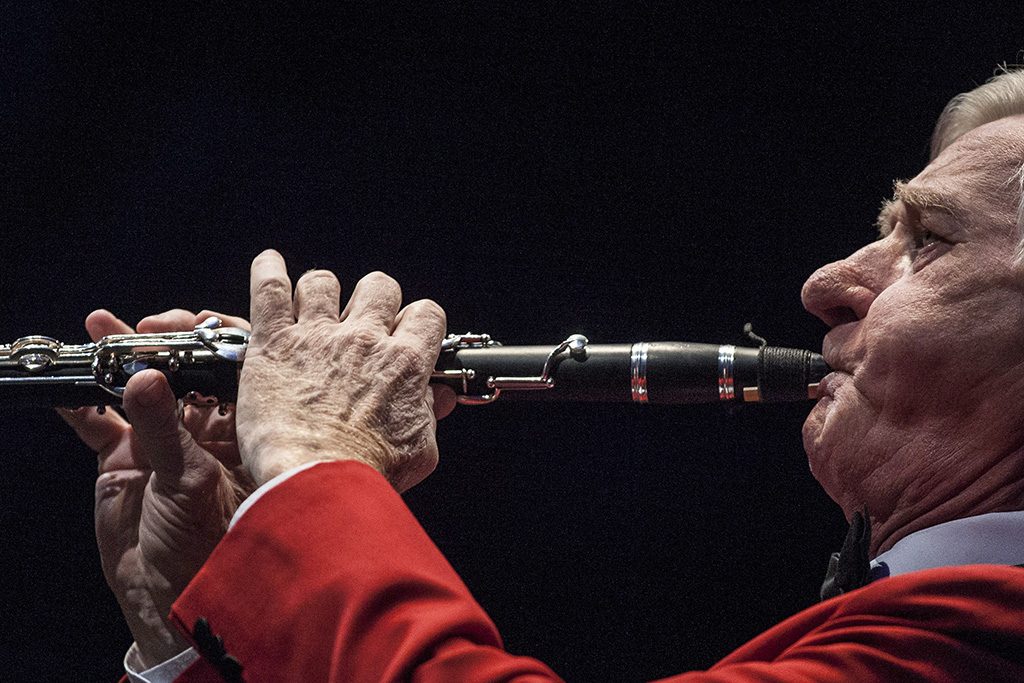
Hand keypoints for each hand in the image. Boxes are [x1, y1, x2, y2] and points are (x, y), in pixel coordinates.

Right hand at [61, 309, 256, 668]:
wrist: (170, 595)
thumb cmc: (208, 543)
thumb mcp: (190, 481)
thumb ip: (164, 431)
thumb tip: (144, 378)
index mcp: (240, 424)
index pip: (233, 364)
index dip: (212, 338)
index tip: (188, 324)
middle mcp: (203, 425)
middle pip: (183, 366)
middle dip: (161, 339)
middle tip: (142, 326)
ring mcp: (161, 438)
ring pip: (140, 384)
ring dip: (117, 358)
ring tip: (98, 331)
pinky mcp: (122, 456)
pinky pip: (98, 419)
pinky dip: (81, 400)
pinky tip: (66, 383)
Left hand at [236, 250, 454, 490]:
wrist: (315, 481)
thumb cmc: (367, 473)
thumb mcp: (419, 451)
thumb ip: (429, 417)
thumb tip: (438, 397)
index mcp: (404, 363)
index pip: (426, 314)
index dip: (418, 321)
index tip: (407, 333)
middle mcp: (364, 340)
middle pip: (379, 286)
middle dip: (375, 300)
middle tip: (364, 322)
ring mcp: (317, 337)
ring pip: (324, 282)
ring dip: (323, 292)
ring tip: (316, 307)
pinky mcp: (274, 344)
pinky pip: (271, 288)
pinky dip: (268, 270)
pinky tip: (270, 264)